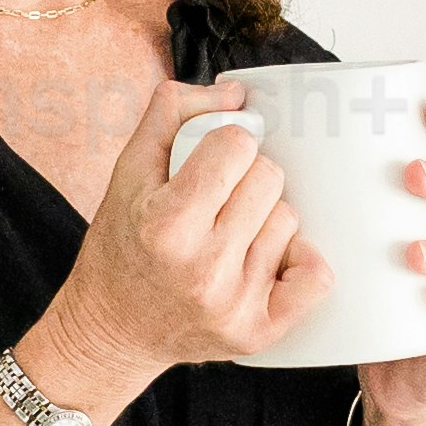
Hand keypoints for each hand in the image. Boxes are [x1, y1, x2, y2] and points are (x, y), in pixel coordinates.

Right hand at [33, 74, 327, 399]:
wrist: (110, 330)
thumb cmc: (120, 248)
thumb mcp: (126, 173)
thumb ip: (172, 115)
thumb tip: (235, 93)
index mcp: (166, 224)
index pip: (236, 145)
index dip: (226, 143)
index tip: (210, 160)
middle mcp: (201, 268)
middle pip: (269, 178)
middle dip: (246, 178)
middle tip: (218, 199)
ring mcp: (232, 305)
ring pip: (288, 219)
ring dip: (264, 218)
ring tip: (229, 234)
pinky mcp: (256, 333)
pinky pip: (315, 278)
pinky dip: (301, 261)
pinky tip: (272, 258)